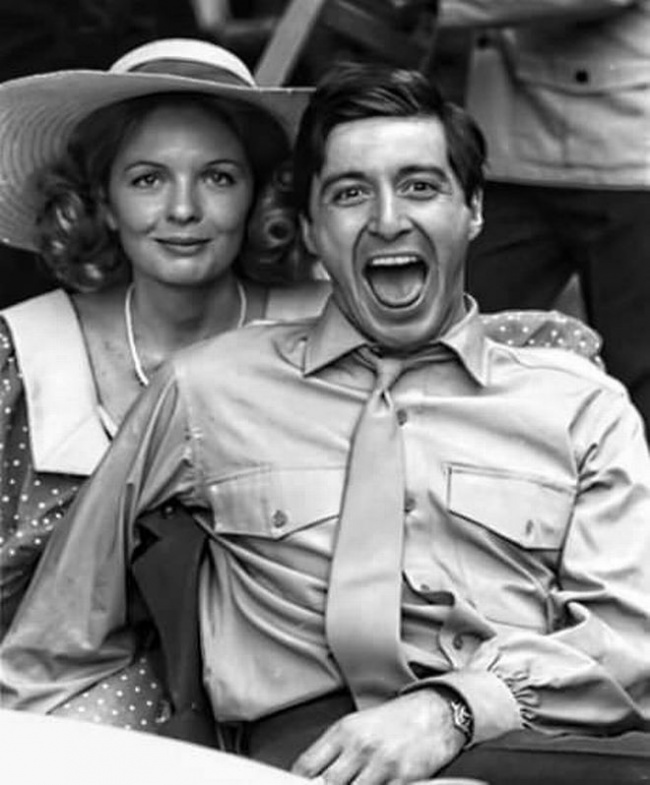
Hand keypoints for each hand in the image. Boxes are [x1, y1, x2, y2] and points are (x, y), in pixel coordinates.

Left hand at [291, 689, 465, 784]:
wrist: (436, 712)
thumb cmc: (396, 719)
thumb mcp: (358, 725)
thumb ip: (334, 750)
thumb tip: (311, 777)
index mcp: (344, 731)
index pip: (306, 765)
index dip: (298, 783)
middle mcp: (360, 746)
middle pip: (325, 784)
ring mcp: (382, 764)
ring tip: (354, 784)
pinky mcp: (404, 778)